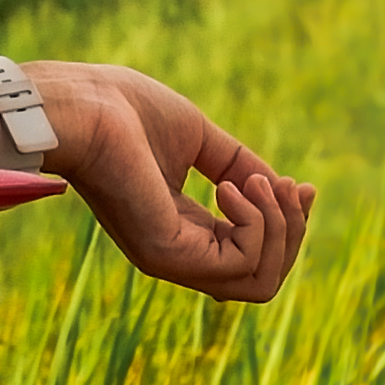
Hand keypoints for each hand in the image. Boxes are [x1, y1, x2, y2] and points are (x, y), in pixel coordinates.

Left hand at [25, 62, 314, 303]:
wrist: (84, 104)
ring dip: (281, 228)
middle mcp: (178, 253)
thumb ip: (240, 167)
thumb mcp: (200, 139)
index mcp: (182, 229)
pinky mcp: (168, 254)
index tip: (300, 185)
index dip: (288, 225)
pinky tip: (234, 188)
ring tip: (261, 183)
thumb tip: (284, 189)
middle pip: (264, 277)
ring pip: (261, 280)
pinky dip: (258, 224)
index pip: (252, 256)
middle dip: (293, 231)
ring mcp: (171, 260)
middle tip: (289, 186)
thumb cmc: (127, 111)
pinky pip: (242, 263)